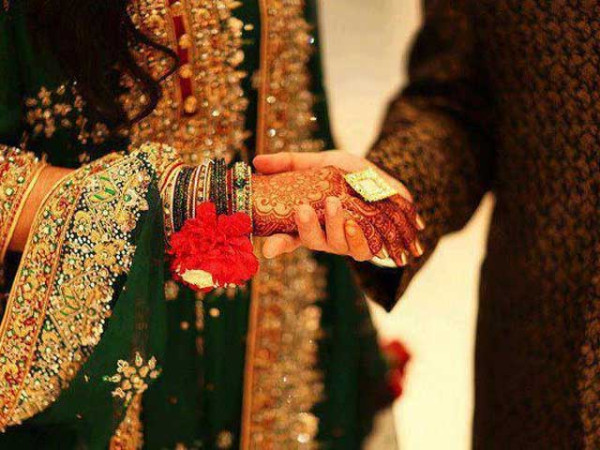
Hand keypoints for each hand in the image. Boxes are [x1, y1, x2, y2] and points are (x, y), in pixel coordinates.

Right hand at [252, 153, 424, 263]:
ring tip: (333, 204)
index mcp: (310, 221)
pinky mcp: (369, 245)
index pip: (287, 238)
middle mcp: (326, 236)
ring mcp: (347, 243)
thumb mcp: (321, 162)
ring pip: (336, 244)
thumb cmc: (350, 174)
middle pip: (311, 241)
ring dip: (334, 226)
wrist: (388, 180)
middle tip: (303, 209)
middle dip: (306, 227)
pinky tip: (354, 223)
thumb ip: (291, 163)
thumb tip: (256, 162)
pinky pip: (361, 250)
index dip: (277, 245)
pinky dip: (357, 238)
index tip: (267, 248)